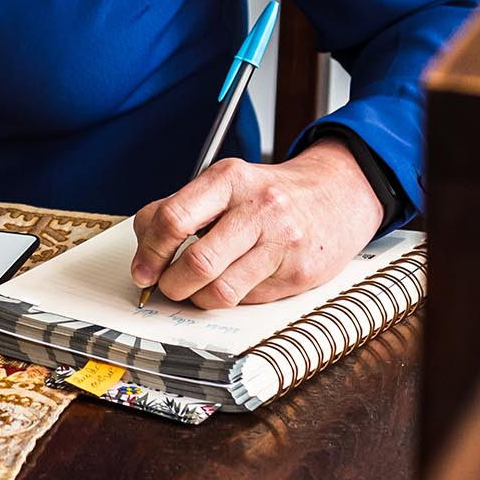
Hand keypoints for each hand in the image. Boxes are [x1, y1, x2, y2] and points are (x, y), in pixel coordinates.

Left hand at [128, 139, 384, 308]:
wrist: (337, 194)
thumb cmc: (269, 194)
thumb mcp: (225, 184)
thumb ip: (181, 210)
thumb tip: (144, 250)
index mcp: (228, 178)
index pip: (173, 219)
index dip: (149, 252)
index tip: (142, 270)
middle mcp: (257, 207)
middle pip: (196, 262)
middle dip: (171, 285)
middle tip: (166, 287)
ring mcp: (282, 242)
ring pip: (220, 291)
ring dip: (197, 299)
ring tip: (196, 290)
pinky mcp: (298, 273)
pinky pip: (248, 300)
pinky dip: (230, 299)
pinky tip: (234, 283)